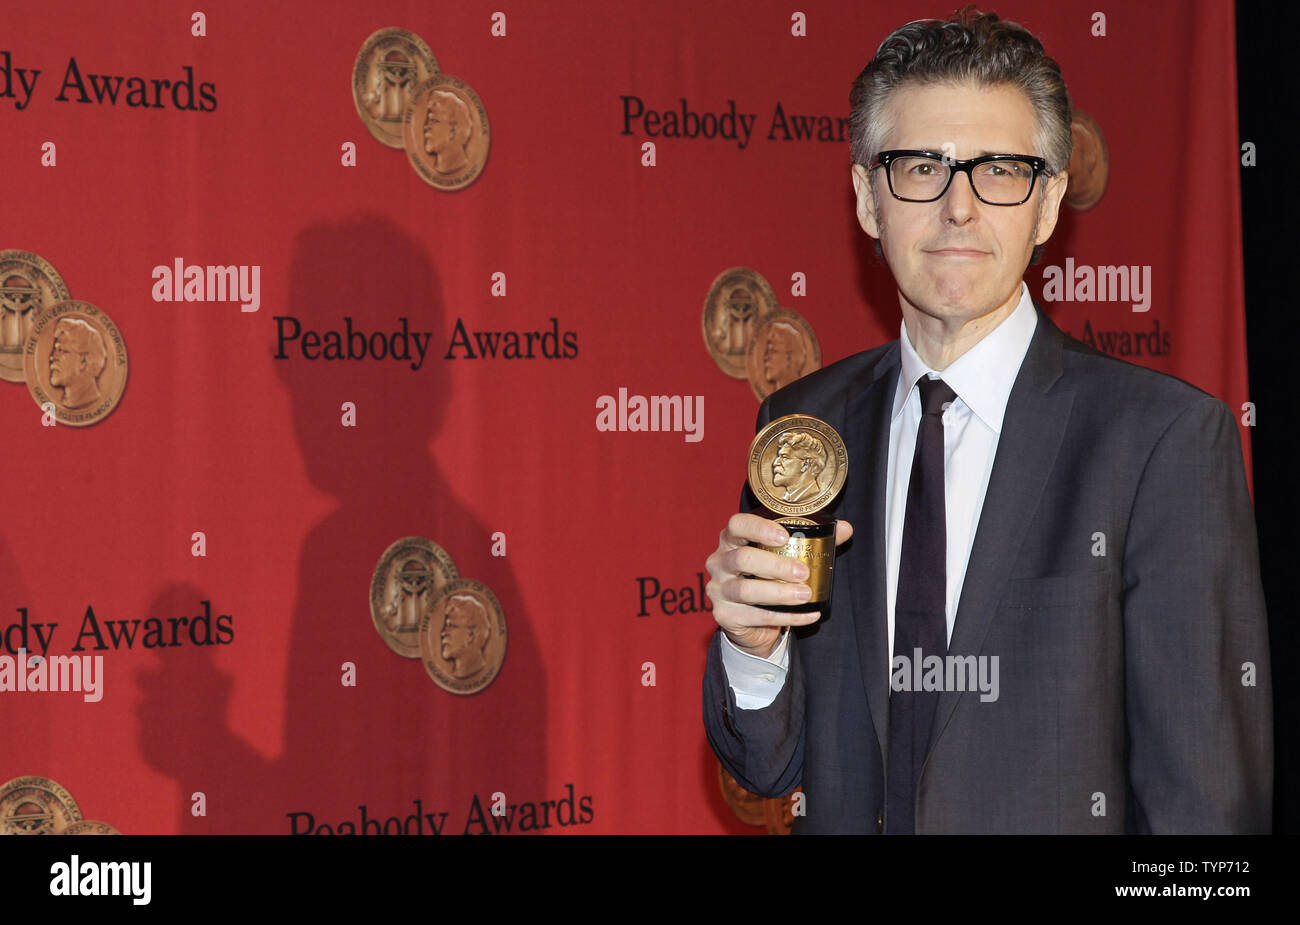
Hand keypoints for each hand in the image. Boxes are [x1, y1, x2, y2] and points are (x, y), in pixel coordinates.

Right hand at [705, 513, 853, 657]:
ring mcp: (718, 590)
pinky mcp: (724, 615)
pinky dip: (786, 616)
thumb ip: (812, 540)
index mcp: (731, 540)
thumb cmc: (766, 577)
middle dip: (775, 566)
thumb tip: (845, 529)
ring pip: (746, 590)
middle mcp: (719, 562)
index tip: (784, 536)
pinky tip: (808, 615)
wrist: (749, 618)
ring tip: (805, 594)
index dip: (758, 528)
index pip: (737, 525)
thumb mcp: (784, 555)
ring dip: (779, 593)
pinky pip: (756, 616)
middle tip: (802, 572)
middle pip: (742, 559)